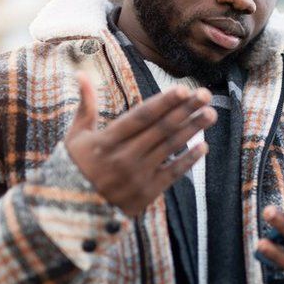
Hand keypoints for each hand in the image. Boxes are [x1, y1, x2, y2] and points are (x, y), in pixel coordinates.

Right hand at [64, 72, 216, 215]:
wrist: (73, 210)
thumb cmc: (75, 166)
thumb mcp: (76, 136)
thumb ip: (85, 105)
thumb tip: (82, 73)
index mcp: (107, 140)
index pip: (141, 117)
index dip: (164, 102)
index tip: (183, 90)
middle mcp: (124, 157)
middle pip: (161, 129)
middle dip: (185, 110)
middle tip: (205, 94)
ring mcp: (137, 176)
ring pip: (170, 147)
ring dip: (192, 129)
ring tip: (210, 113)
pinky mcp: (146, 193)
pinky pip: (172, 173)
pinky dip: (189, 160)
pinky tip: (204, 145)